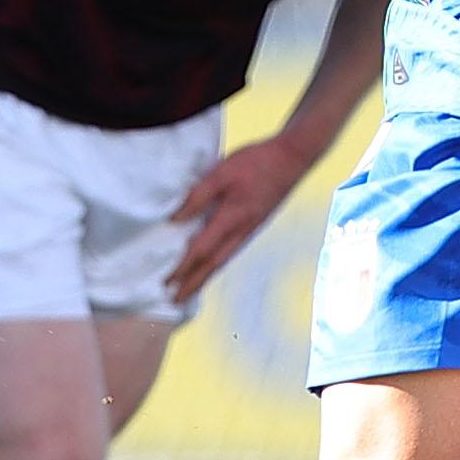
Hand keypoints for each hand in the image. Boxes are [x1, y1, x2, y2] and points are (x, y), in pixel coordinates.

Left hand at [164, 134, 314, 304]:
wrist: (292, 158)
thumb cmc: (256, 162)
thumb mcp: (221, 172)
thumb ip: (198, 196)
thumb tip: (175, 219)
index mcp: (231, 219)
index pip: (201, 250)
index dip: (183, 268)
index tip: (167, 283)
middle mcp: (241, 231)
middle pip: (213, 264)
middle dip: (193, 283)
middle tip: (176, 300)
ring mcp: (250, 230)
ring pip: (223, 260)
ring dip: (205, 277)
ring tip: (189, 288)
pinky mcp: (254, 224)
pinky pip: (231, 251)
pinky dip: (217, 264)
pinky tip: (210, 264)